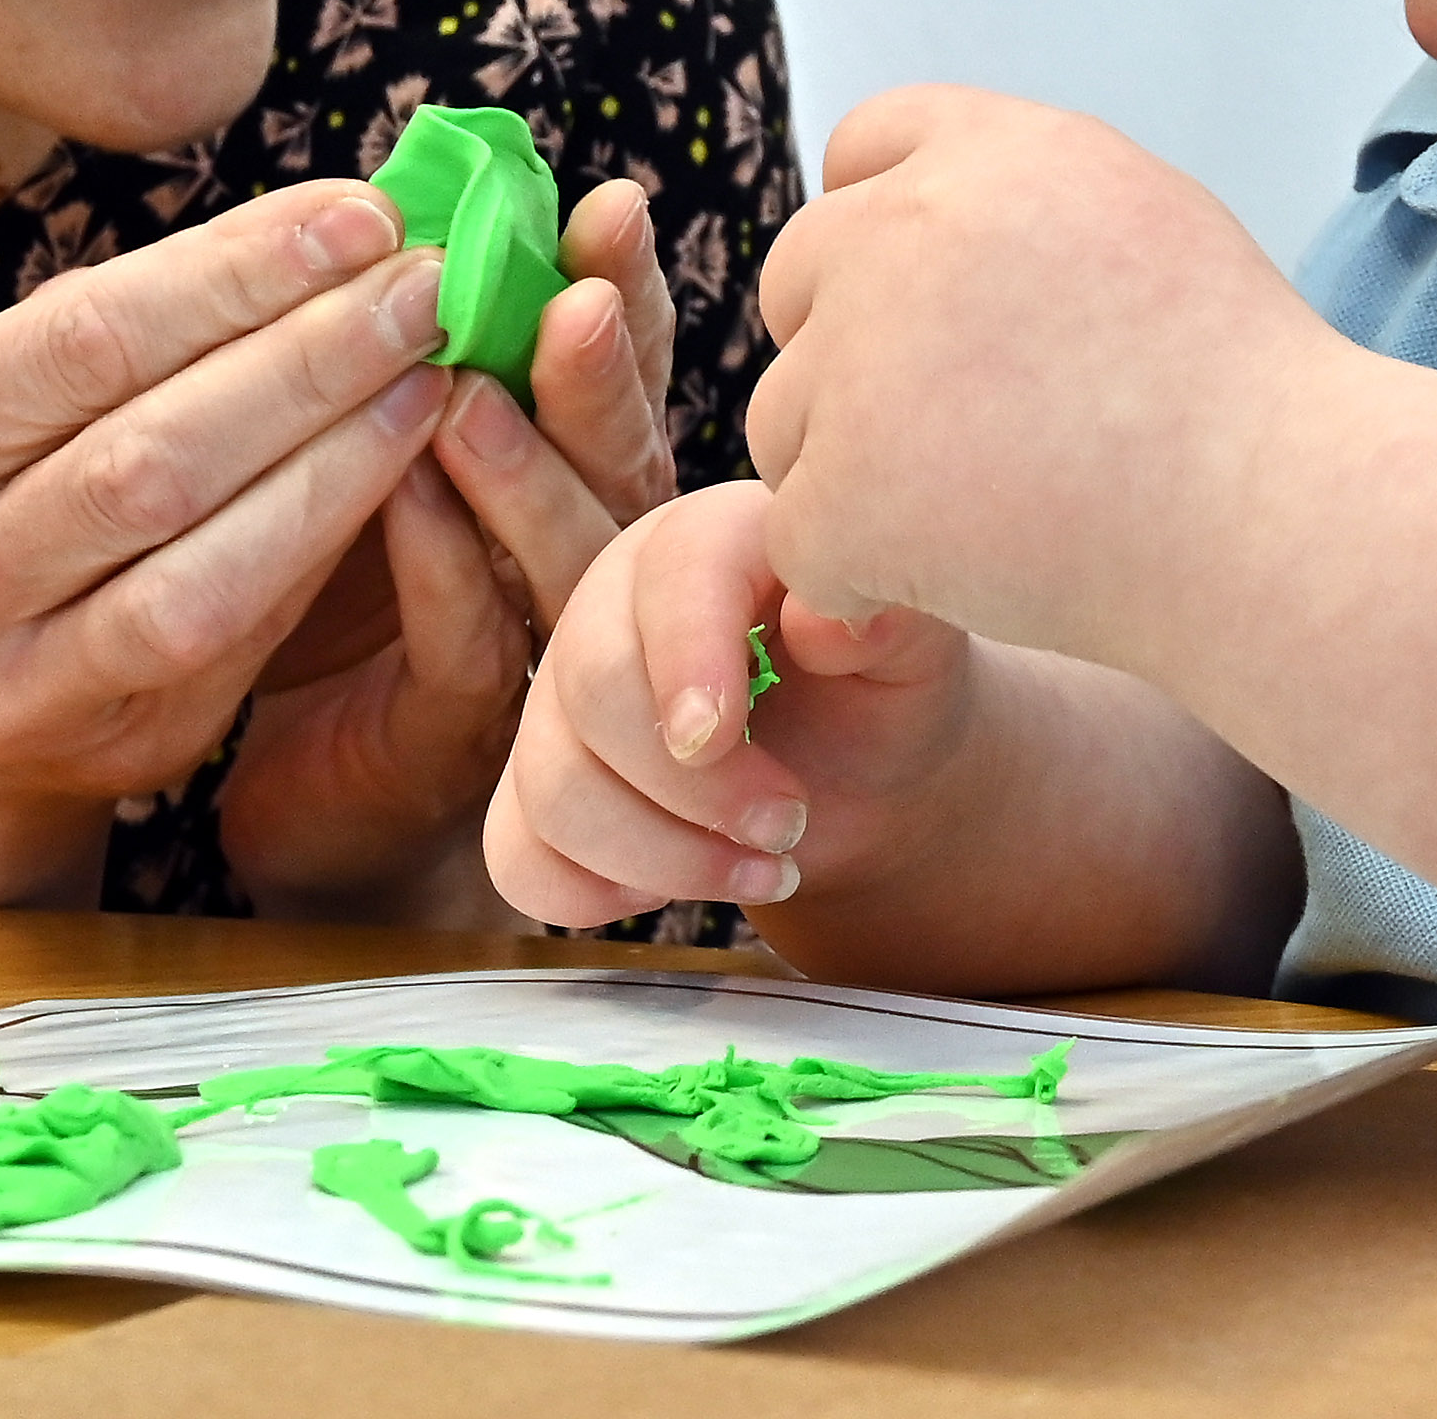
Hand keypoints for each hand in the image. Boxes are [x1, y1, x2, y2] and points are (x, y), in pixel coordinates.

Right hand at [0, 179, 451, 904]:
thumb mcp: (8, 398)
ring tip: (430, 369)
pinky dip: (325, 539)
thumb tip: (331, 227)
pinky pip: (241, 633)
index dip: (239, 270)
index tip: (362, 215)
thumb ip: (138, 318)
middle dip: (312, 353)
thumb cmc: (4, 492)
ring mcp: (12, 682)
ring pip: (204, 559)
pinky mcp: (109, 745)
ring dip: (340, 452)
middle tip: (429, 282)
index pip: (87, 336)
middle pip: (153, 448)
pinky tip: (399, 466)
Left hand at [221, 177, 686, 916]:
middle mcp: (573, 555)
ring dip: (529, 466)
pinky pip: (473, 645)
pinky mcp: (459, 734)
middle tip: (581, 290)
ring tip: (476, 388)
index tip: (610, 207)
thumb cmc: (335, 588)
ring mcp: (530, 648)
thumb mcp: (379, 441)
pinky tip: (408, 494)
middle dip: (605, 368)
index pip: (617, 370)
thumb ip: (414, 344)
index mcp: (564, 471)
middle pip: (620, 454)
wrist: (292, 785)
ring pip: (569, 553)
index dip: (626, 293)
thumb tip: (403, 191)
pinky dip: (445, 563)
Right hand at [485, 480, 980, 926]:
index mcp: (709, 542)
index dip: (686, 659)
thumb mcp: (918, 653)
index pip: (669, 574)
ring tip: (767, 869)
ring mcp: (562, 702)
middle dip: (691, 786)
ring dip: (662, 857)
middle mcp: (614, 607)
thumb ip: (892, 621)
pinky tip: (672, 888)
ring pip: (553, 787)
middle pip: (591, 687)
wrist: (858, 775)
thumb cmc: (881, 695)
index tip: (722, 739)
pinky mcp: (540, 789)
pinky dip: (593, 894)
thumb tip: (829, 620)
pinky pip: (518, 855)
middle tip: (789, 825)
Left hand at [745, 87, 1324, 658]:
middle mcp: (910, 229)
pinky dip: (863, 574)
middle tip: (959, 432)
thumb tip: (896, 197)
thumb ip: (1009, 193)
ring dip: (854, 468)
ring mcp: (867, 361)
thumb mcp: (1138, 214)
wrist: (1281, 521)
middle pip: (798, 277)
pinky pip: (801, 535)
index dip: (886, 228)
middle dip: (852, 348)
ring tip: (990, 511)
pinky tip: (965, 580)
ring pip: (786, 415)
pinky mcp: (846, 491)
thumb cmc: (1234, 389)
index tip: (945, 311)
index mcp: (990, 149)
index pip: (861, 146)